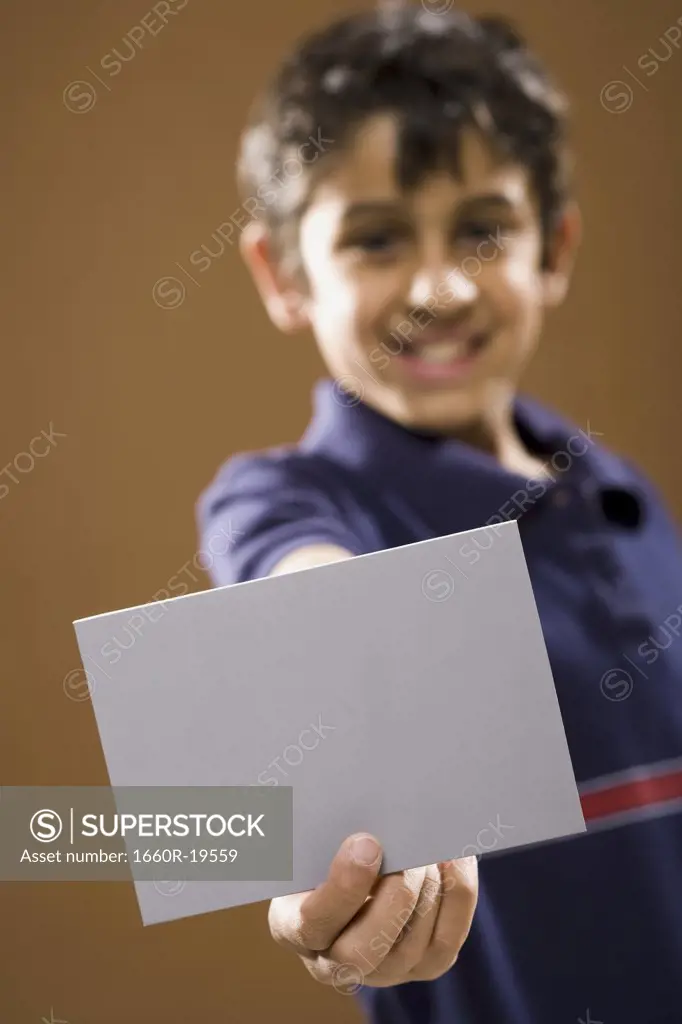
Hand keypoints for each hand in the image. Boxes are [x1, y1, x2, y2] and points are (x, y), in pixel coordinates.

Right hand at [268, 833, 477, 989]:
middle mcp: (332, 962)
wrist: (358, 861)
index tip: (367, 843)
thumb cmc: (329, 841)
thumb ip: (326, 831)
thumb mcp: (313, 836)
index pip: (314, 921)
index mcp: (293, 926)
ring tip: (432, 849)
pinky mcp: (420, 967)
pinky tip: (452, 860)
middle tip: (411, 855)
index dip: (343, 885)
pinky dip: (454, 901)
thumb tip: (365, 819)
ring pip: (408, 948)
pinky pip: (444, 945)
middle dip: (393, 899)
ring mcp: (380, 970)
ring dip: (426, 893)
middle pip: (362, 951)